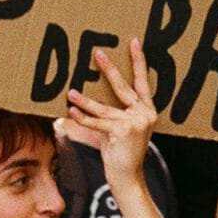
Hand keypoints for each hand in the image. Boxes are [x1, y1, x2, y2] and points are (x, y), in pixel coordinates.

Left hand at [67, 39, 155, 189]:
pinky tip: (72, 112)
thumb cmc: (121, 150)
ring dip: (85, 100)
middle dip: (109, 69)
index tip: (134, 41)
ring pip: (105, 107)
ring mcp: (135, 123)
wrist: (128, 177)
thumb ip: (110, 111)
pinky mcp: (123, 133)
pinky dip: (84, 118)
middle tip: (97, 52)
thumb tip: (83, 96)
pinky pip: (98, 122)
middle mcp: (144, 114)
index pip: (142, 81)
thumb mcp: (118, 127)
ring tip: (71, 91)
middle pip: (123, 87)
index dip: (138, 61)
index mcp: (146, 109)